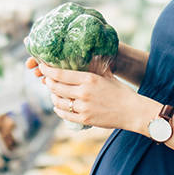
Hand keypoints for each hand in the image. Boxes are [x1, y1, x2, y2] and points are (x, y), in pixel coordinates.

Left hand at [25, 57, 146, 130]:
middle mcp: (83, 92)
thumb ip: (95, 66)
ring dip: (52, 96)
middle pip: (56, 87)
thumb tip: (88, 55)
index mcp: (89, 79)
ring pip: (58, 101)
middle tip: (46, 79)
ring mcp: (83, 107)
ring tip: (52, 93)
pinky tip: (58, 106)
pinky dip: (58, 109)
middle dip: (48, 82)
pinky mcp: (84, 119)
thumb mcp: (107, 75)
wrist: (132, 111)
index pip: (61, 74)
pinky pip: (64, 114)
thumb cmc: (120, 91)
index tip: (42, 67)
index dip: (47, 70)